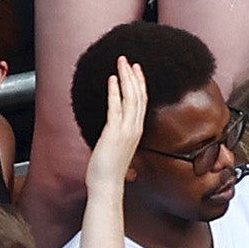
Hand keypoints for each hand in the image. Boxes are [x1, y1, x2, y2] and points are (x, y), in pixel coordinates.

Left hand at [87, 56, 150, 188]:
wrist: (107, 186)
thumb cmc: (109, 171)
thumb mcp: (118, 150)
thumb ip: (121, 140)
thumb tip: (117, 136)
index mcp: (136, 131)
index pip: (142, 102)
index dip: (140, 85)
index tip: (137, 70)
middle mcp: (134, 128)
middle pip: (138, 96)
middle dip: (134, 76)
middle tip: (129, 60)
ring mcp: (126, 130)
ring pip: (130, 98)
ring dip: (126, 78)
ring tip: (122, 62)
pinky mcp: (114, 132)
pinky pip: (116, 107)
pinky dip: (114, 91)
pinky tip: (112, 79)